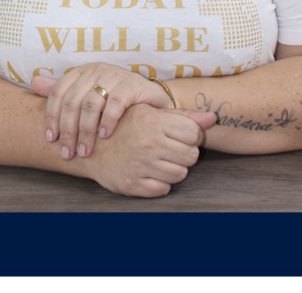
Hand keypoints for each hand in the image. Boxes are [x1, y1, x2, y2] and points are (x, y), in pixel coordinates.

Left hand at [31, 64, 171, 159]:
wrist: (150, 99)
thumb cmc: (115, 99)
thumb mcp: (87, 93)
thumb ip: (62, 90)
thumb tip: (33, 84)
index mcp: (82, 71)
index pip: (59, 92)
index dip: (52, 116)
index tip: (50, 139)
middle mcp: (97, 70)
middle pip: (73, 101)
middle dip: (68, 130)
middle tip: (68, 153)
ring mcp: (115, 75)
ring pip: (92, 104)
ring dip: (86, 131)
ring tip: (85, 151)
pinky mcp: (132, 84)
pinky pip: (116, 103)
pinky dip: (108, 121)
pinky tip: (105, 136)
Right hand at [83, 103, 216, 197]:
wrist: (89, 146)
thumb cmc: (123, 124)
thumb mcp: (149, 111)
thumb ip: (182, 116)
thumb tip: (213, 119)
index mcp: (153, 122)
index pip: (193, 133)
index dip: (191, 135)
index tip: (180, 135)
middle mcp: (148, 144)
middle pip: (191, 156)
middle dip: (185, 153)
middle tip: (170, 148)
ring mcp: (140, 166)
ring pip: (180, 174)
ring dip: (174, 169)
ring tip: (160, 160)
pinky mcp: (132, 185)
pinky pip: (163, 189)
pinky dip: (161, 183)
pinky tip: (150, 172)